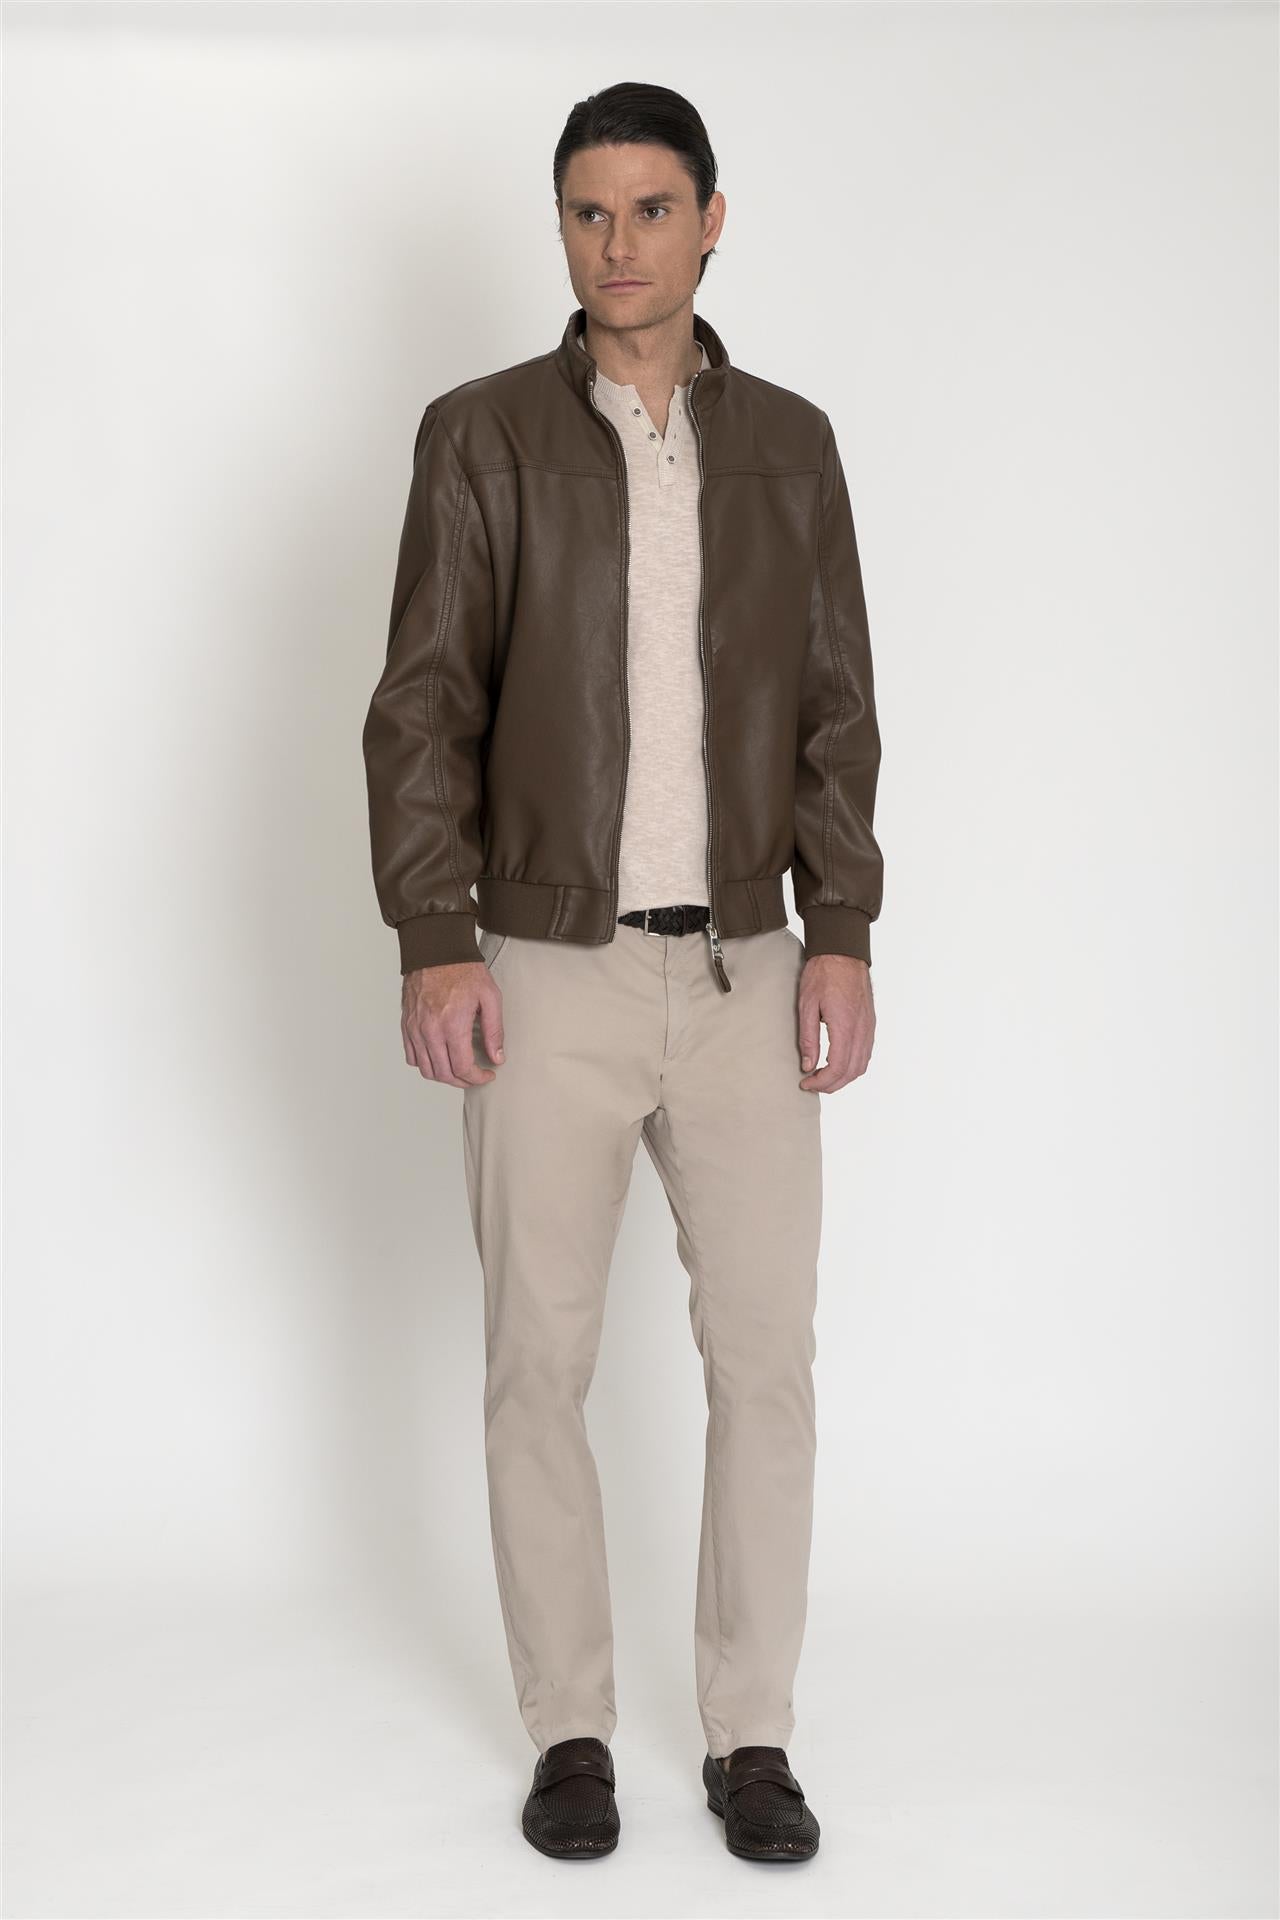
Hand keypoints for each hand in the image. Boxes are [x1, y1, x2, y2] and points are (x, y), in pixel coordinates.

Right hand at [401, 961, 504, 1087]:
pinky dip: (424, 1064)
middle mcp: (430, 1031)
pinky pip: (411, 1056)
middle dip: (463, 1081)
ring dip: (443, 1076)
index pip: (462, 1068)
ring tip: (458, 1071)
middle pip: (444, 1074)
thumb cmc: (463, 970)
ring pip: (426, 1069)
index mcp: (452, 1025)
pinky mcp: (407, 1024)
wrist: (436, 950)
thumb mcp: (490, 997)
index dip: (477, 1078)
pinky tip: (439, 1058)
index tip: (487, 1075)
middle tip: (475, 1076)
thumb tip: (497, 1057)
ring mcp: (415, 1029)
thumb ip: (494, 1031)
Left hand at [797, 953, 874, 1092]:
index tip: (805, 1083)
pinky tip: (837, 1062)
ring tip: (822, 1076)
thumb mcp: (807, 1005)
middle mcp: (862, 1030)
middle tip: (812, 1083)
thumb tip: (807, 1065)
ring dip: (843, 1077)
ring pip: (862, 1065)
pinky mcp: (870, 1023)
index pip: (838, 1068)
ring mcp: (869, 1027)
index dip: (821, 1082)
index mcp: (845, 1026)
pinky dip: (853, 1065)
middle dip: (832, 1084)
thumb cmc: (823, 973)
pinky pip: (866, 1053)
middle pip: (852, 1072)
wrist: (843, 952)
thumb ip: (808, 1038)